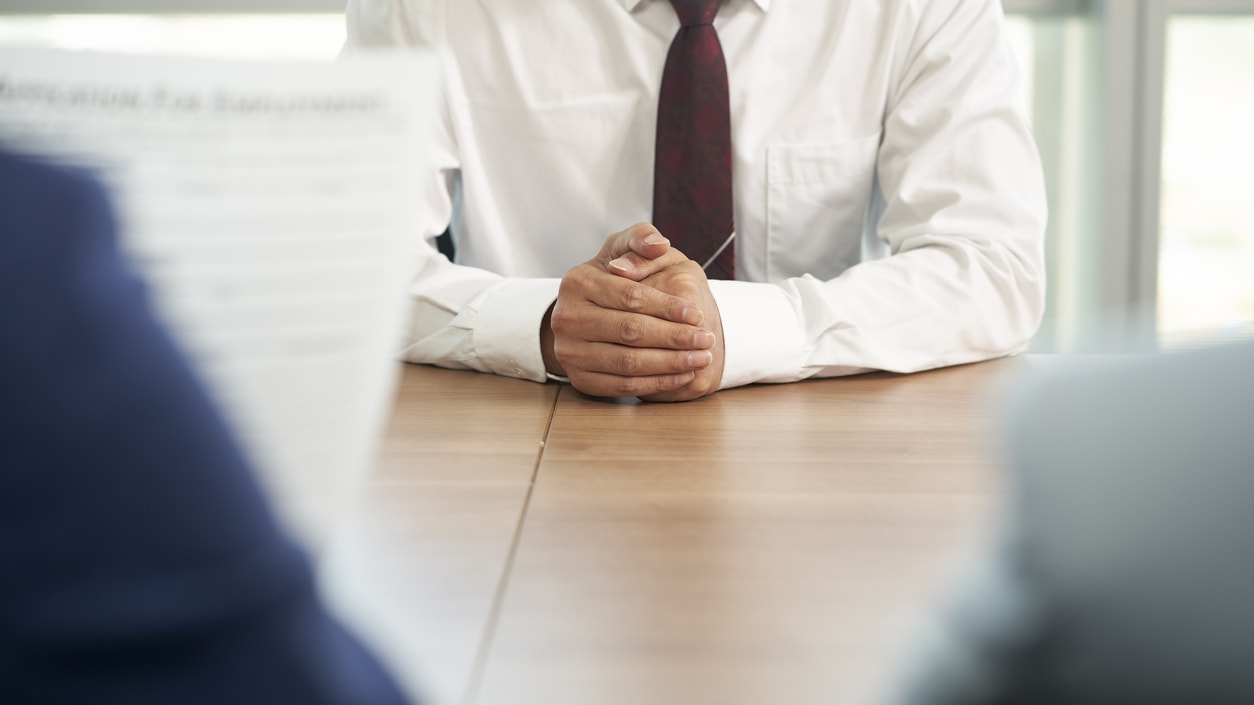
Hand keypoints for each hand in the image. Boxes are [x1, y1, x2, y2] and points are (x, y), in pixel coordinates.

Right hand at [543, 223, 715, 397]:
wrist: (580, 315)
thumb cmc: (609, 279)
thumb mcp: (620, 249)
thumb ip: (640, 238)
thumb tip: (658, 244)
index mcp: (578, 283)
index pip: (631, 297)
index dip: (668, 307)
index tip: (698, 315)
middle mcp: (567, 318)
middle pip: (631, 331)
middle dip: (675, 337)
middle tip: (707, 340)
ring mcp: (569, 352)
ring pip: (628, 362)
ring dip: (671, 363)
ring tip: (701, 358)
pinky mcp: (580, 379)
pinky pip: (623, 386)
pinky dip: (656, 383)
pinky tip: (682, 375)